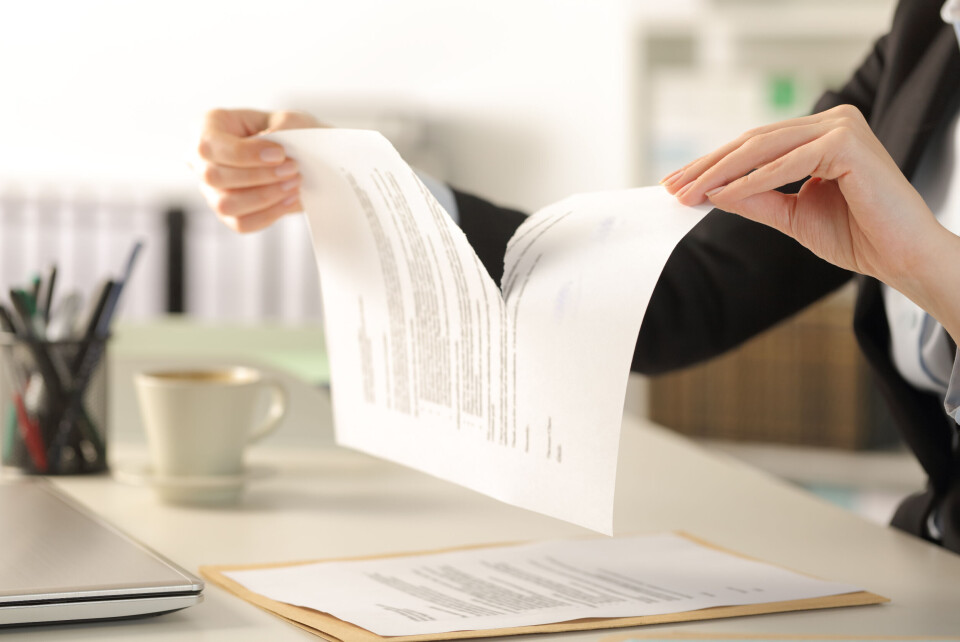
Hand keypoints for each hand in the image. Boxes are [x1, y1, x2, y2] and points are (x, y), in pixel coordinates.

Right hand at [193, 109, 321, 232]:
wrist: (297, 156)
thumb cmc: (287, 132)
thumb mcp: (290, 119)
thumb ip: (283, 124)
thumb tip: (271, 139)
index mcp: (208, 127)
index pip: (210, 145)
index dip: (244, 153)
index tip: (280, 154)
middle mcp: (200, 160)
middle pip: (214, 176)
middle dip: (258, 176)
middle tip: (293, 169)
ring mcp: (210, 190)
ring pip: (226, 204)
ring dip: (265, 197)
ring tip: (294, 184)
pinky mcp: (226, 214)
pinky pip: (241, 223)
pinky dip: (269, 214)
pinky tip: (290, 199)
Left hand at [661, 105, 959, 330]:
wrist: (902, 258)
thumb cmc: (858, 235)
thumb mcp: (792, 216)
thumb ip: (756, 199)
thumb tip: (713, 192)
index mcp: (819, 135)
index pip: (754, 146)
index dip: (712, 165)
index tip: (678, 184)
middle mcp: (831, 123)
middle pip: (753, 142)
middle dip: (708, 167)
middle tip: (672, 187)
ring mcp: (841, 127)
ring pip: (764, 148)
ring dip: (722, 172)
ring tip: (690, 192)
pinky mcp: (848, 144)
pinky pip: (788, 163)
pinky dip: (753, 180)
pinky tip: (724, 195)